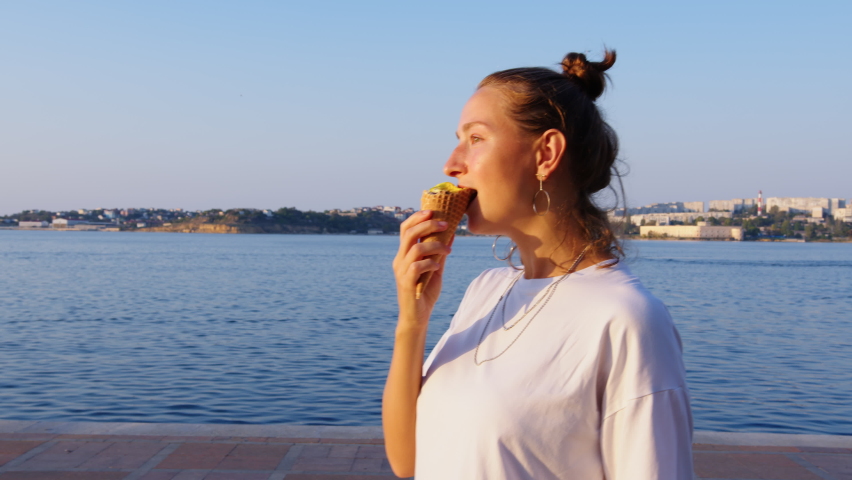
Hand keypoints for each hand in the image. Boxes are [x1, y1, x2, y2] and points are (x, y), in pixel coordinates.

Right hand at [393, 210, 451, 327]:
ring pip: (415, 248)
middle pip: (409, 233)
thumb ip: (440, 252)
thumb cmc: (425, 292)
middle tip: (446, 224)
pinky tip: (439, 266)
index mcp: (404, 254)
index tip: (433, 211)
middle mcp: (399, 260)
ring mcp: (401, 272)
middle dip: (428, 225)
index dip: (417, 217)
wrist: (417, 317)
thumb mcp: (435, 268)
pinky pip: (417, 267)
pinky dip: (430, 263)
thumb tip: (452, 233)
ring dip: (435, 245)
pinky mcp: (406, 284)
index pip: (405, 229)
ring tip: (448, 249)